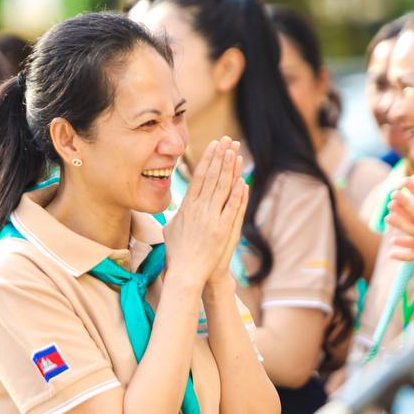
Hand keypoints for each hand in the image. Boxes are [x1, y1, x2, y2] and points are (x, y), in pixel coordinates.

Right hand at [162, 138, 246, 288]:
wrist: (185, 273)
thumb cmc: (176, 253)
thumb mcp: (171, 229)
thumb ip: (177, 214)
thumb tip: (179, 204)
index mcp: (187, 207)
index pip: (199, 177)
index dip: (207, 159)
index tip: (213, 145)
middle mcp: (198, 209)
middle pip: (211, 177)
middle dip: (219, 156)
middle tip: (227, 140)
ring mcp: (210, 218)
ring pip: (222, 188)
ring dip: (229, 168)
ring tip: (234, 151)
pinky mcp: (221, 229)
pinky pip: (231, 207)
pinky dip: (237, 193)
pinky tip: (242, 179)